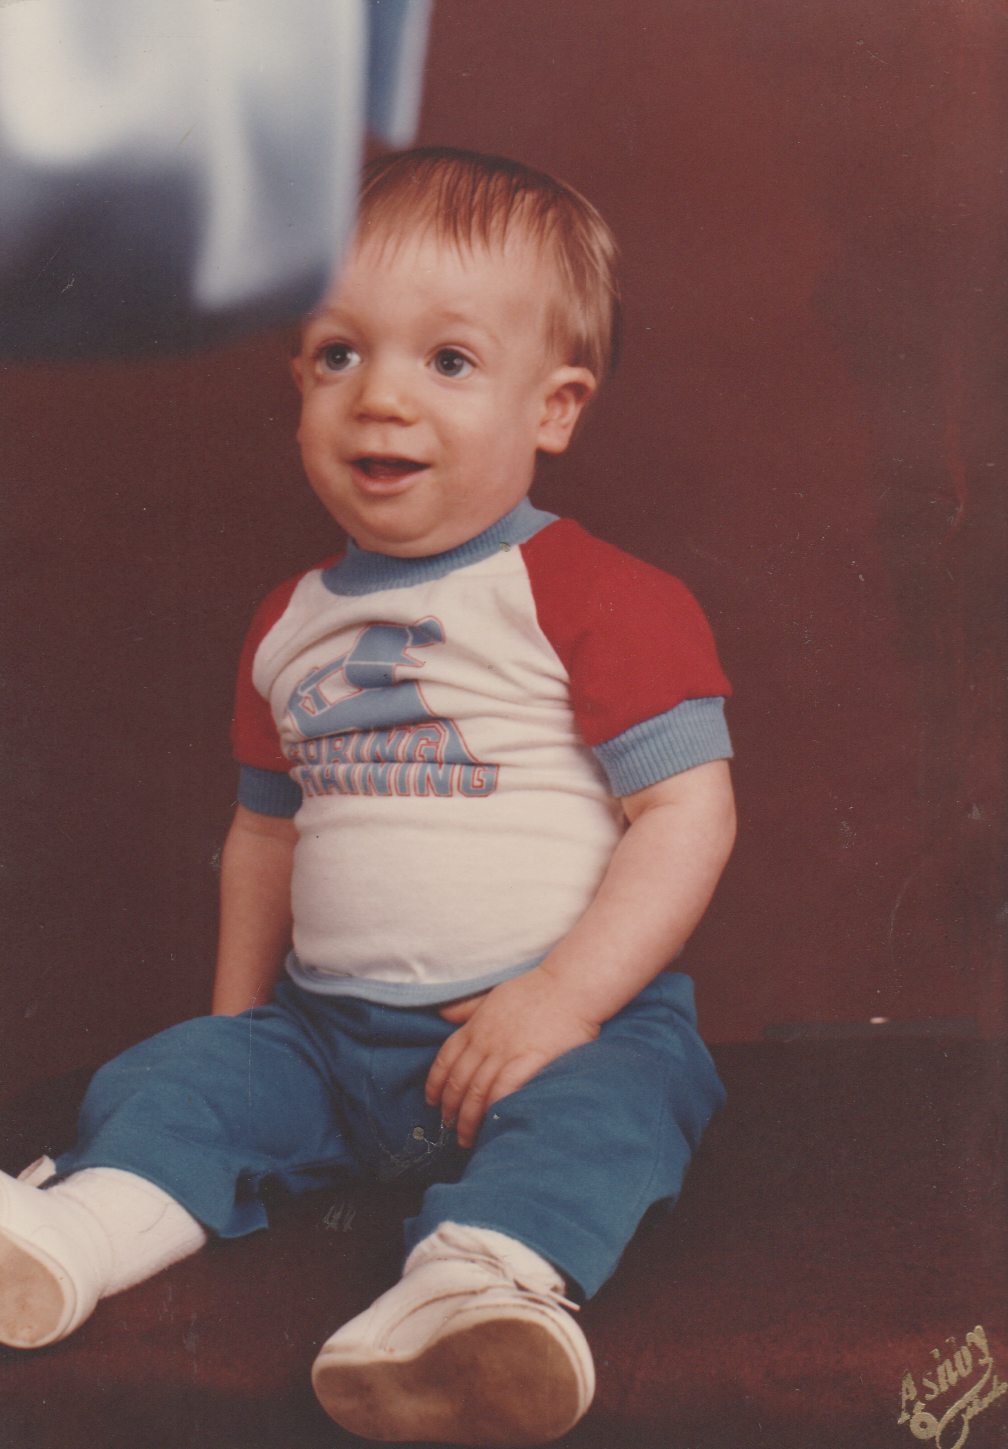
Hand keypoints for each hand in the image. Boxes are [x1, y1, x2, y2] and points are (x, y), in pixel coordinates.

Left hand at [425, 968, 599, 1148]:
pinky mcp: (531, 1059)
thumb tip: (443, 1013)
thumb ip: (468, 1008)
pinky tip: (491, 1123)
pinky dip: (494, 1107)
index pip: (446, 1059)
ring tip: (467, 1137)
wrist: (569, 985)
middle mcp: (486, 1041)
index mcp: (476, 1027)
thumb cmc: (535, 990)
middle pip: (459, 1081)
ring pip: (478, 1091)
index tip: (433, 1101)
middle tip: (449, 1127)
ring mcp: (507, 1051)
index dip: (436, 1083)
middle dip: (450, 1108)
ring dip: (468, 1118)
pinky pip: (505, 1089)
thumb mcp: (493, 995)